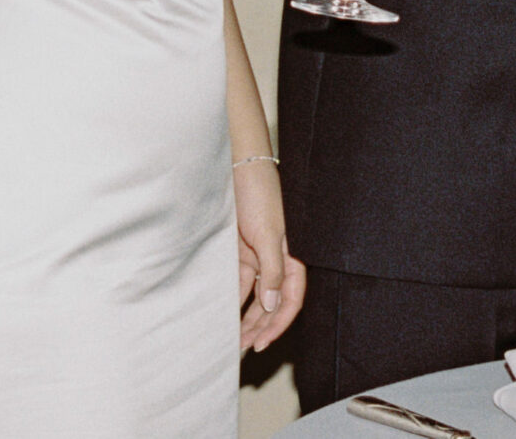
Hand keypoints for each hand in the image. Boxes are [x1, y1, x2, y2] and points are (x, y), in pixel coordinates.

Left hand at [233, 156, 304, 351]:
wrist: (235, 168)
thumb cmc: (259, 193)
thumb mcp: (268, 233)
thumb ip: (272, 271)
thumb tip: (272, 305)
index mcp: (292, 254)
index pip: (290, 298)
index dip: (278, 323)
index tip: (262, 344)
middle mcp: (276, 258)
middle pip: (272, 301)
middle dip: (260, 325)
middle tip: (245, 348)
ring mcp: (256, 255)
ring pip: (253, 295)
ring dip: (245, 316)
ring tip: (234, 339)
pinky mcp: (238, 250)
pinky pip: (237, 282)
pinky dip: (231, 298)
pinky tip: (222, 313)